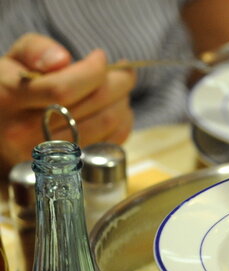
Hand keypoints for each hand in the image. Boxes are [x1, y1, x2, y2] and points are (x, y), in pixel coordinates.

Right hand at [0, 33, 135, 169]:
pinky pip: (109, 143)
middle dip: (118, 82)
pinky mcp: (66, 167)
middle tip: (122, 72)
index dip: (92, 70)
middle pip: (92, 106)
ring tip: (119, 90)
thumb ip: (34, 50)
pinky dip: (122, 124)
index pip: (63, 89)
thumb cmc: (6, 91)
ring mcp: (47, 155)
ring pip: (106, 123)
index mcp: (9, 98)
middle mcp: (24, 131)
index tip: (100, 57)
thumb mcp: (9, 62)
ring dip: (122, 102)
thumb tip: (62, 59)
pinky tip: (116, 111)